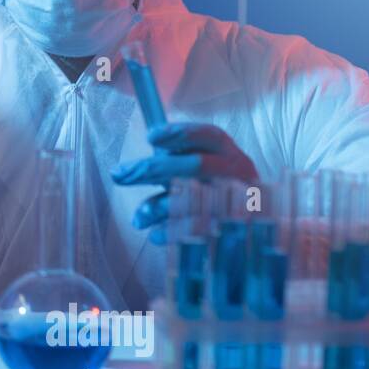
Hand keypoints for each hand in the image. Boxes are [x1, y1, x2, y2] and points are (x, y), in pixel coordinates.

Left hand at [112, 122, 257, 244]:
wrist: (250, 232)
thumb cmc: (211, 191)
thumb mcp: (198, 169)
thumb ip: (171, 162)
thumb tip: (130, 165)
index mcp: (228, 153)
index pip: (210, 135)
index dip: (181, 133)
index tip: (150, 136)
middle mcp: (237, 174)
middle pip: (196, 166)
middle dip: (154, 169)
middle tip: (118, 174)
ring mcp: (239, 202)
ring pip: (194, 200)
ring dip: (158, 207)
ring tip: (139, 218)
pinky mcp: (232, 229)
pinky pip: (196, 231)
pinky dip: (171, 232)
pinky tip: (155, 235)